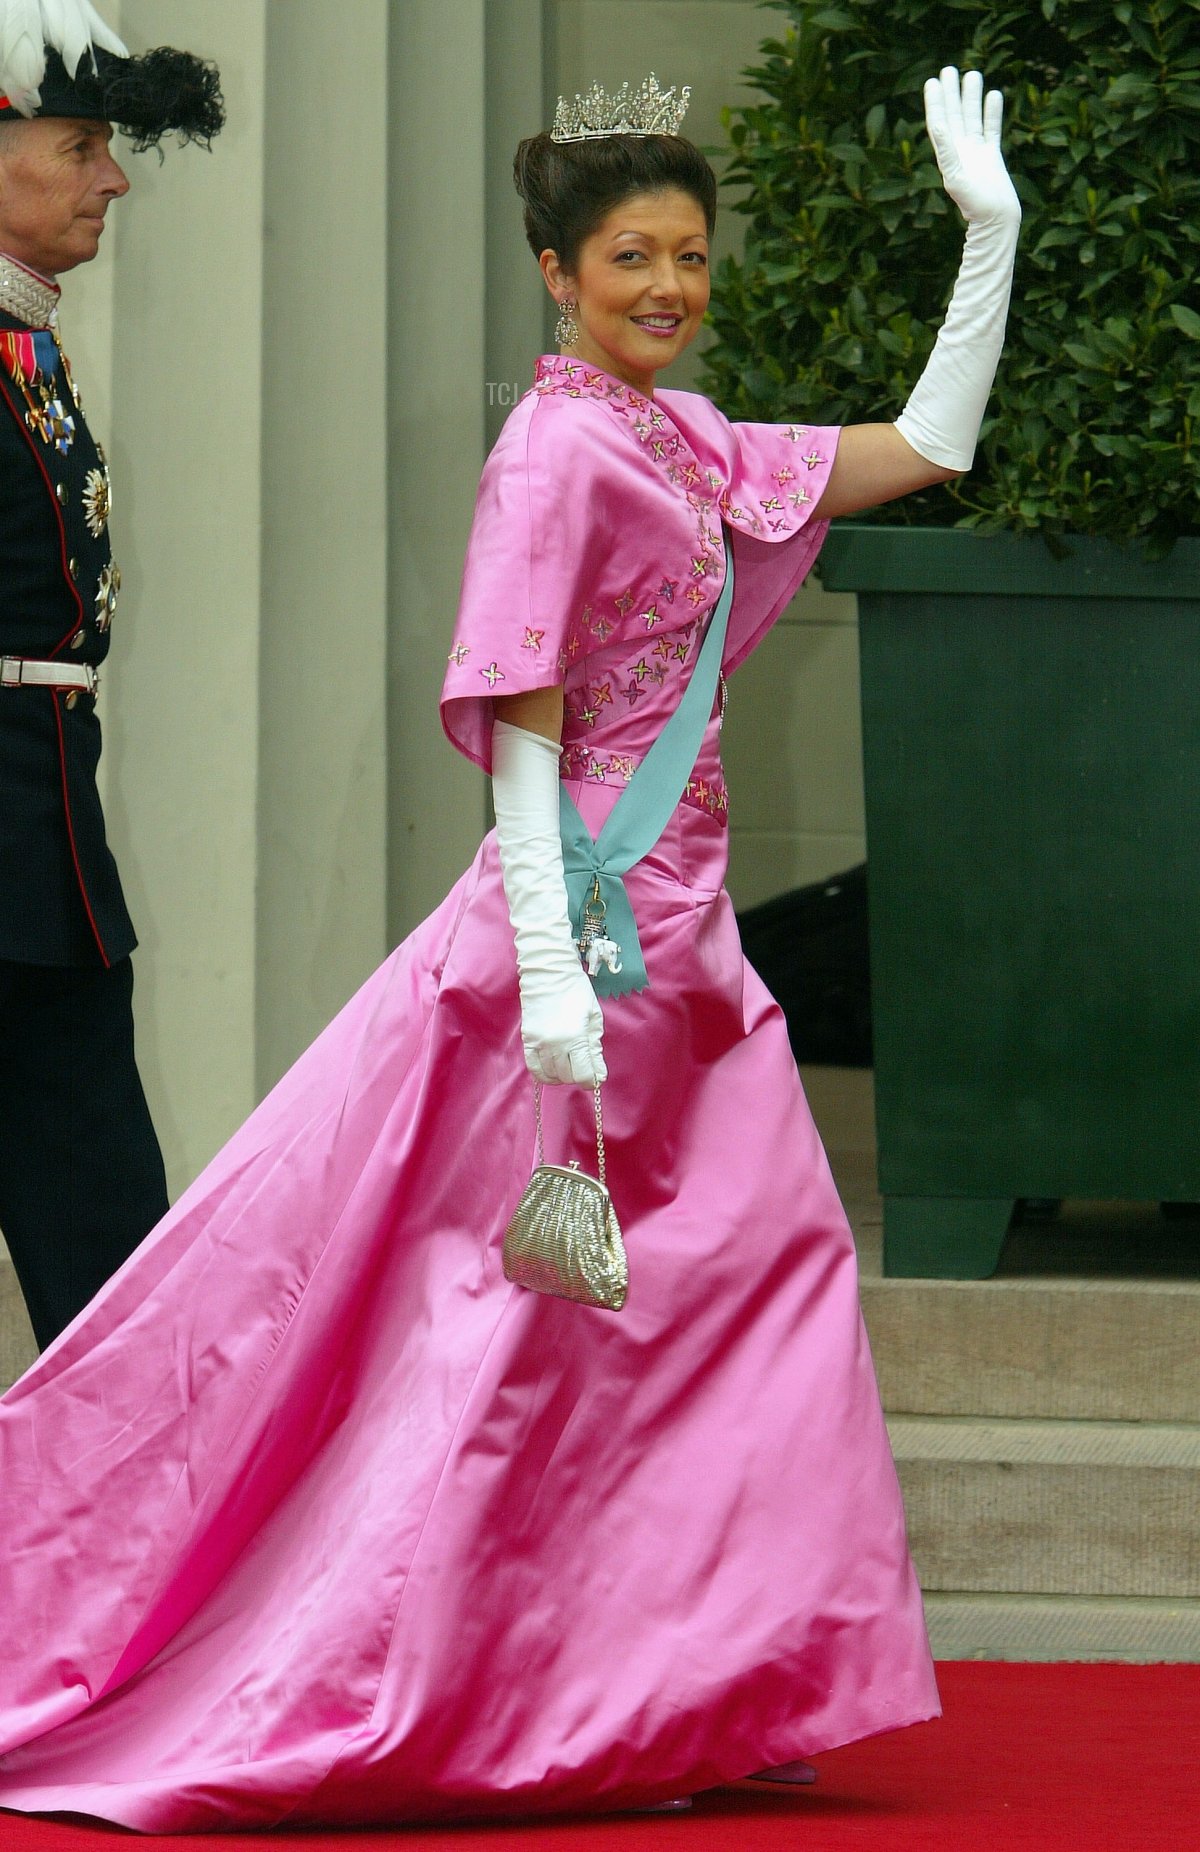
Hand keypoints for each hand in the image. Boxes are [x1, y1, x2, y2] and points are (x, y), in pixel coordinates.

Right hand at [519, 964, 606, 1086]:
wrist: (549, 973)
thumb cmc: (577, 992)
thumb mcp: (593, 1018)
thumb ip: (595, 1048)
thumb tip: (599, 1075)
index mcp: (576, 1037)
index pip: (583, 1075)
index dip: (592, 1080)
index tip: (595, 1077)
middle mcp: (556, 1044)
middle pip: (568, 1077)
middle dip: (578, 1076)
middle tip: (583, 1066)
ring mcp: (539, 1043)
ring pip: (551, 1075)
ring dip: (563, 1075)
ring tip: (569, 1065)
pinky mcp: (527, 1040)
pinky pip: (534, 1068)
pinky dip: (544, 1074)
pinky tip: (553, 1069)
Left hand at [924, 66, 1019, 229]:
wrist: (996, 218)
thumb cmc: (975, 203)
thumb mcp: (956, 175)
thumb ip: (946, 150)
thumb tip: (938, 123)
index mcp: (949, 155)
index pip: (939, 122)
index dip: (935, 102)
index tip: (932, 82)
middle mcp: (961, 151)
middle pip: (954, 116)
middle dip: (951, 93)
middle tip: (949, 69)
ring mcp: (977, 153)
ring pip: (973, 118)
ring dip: (972, 98)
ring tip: (972, 74)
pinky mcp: (992, 156)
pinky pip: (991, 129)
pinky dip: (992, 113)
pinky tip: (994, 95)